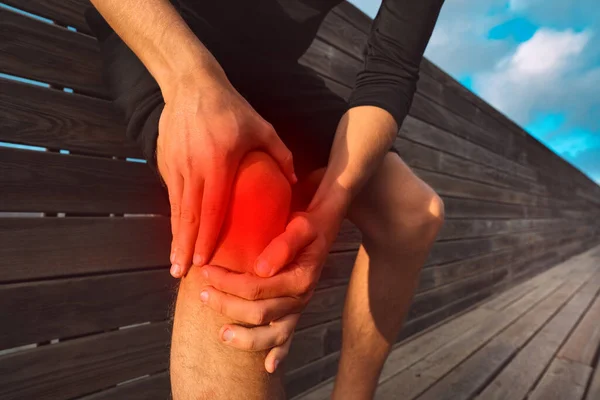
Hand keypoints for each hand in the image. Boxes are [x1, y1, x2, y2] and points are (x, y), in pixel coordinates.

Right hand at [156, 70, 296, 277]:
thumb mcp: (261, 128)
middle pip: (187, 216)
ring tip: (174, 262)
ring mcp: (176, 165)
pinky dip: (173, 217)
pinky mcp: (165, 161)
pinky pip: (171, 195)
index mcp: (218, 163)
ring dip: (175, 237)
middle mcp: (193, 168)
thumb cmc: (231, 108)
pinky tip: (176, 232)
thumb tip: (295, 180)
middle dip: (184, 248)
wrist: (191, 84)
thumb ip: (281, 155)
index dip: (206, 238)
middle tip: (181, 273)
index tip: (203, 261)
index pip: (211, 209)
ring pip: (175, 209)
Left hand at [199, 190, 349, 371]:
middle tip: (202, 294)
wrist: (323, 228)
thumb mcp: (301, 226)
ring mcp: (298, 309)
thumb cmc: (308, 225)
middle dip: (226, 306)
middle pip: (257, 313)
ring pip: (271, 335)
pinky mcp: (295, 312)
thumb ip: (283, 245)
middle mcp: (300, 298)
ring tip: (221, 334)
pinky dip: (279, 354)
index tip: (205, 271)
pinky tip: (267, 367)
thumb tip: (259, 268)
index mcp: (300, 279)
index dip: (227, 282)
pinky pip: (288, 338)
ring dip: (244, 337)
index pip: (256, 287)